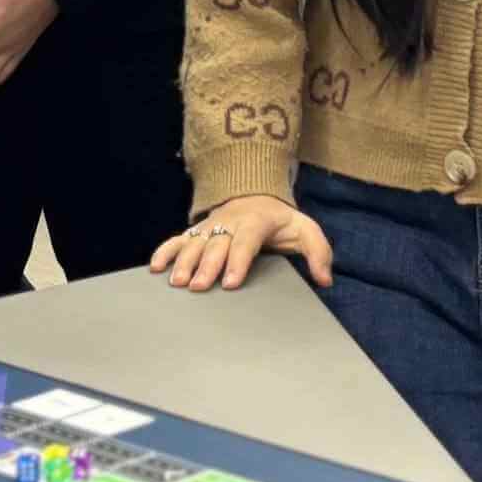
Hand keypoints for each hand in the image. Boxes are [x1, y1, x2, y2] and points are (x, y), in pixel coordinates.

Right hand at [149, 196, 334, 291]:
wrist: (256, 194)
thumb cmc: (281, 221)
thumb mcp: (306, 230)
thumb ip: (318, 252)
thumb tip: (325, 279)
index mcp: (256, 222)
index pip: (247, 241)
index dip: (238, 260)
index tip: (231, 282)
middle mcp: (230, 222)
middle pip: (217, 244)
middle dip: (206, 265)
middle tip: (198, 287)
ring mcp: (211, 226)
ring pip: (195, 242)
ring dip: (184, 261)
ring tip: (177, 282)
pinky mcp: (198, 231)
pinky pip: (178, 239)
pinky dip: (165, 251)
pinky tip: (156, 267)